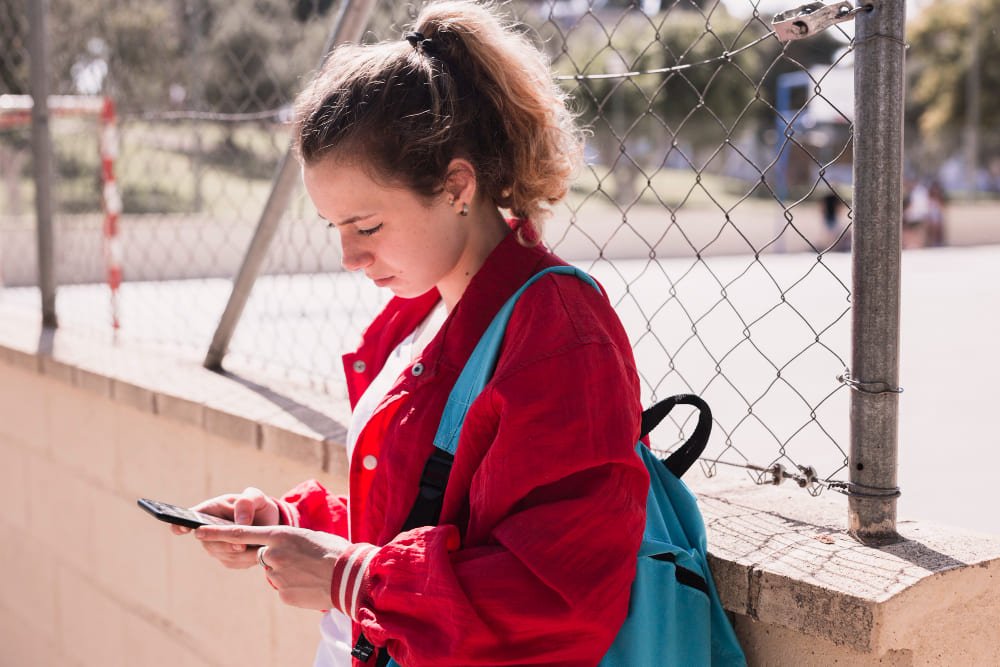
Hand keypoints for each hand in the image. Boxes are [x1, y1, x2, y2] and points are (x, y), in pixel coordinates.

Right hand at [170, 487, 280, 568]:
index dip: (181, 524)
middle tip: (241, 546)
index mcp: (209, 511)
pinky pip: (235, 562)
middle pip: (208, 542)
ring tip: (257, 548)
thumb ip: (247, 504)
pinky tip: (258, 551)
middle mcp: (207, 531)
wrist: (267, 522)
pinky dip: (247, 559)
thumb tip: (241, 523)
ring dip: (240, 554)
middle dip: (225, 544)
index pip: (189, 518)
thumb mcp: (255, 497)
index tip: (182, 528)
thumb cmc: (256, 506)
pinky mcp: (228, 559)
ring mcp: (216, 547)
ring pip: (223, 555)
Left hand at [194, 524, 349, 609]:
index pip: (240, 533)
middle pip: (264, 555)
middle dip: (278, 557)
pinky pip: (283, 588)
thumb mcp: (307, 538)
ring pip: (275, 573)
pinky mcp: (282, 593)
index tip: (198, 531)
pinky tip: (310, 584)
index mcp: (280, 534)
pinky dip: (294, 586)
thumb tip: (276, 556)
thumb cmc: (334, 551)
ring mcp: (276, 575)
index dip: (217, 532)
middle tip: (301, 559)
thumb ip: (286, 543)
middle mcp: (273, 554)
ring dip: (289, 573)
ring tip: (311, 571)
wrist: (350, 576)